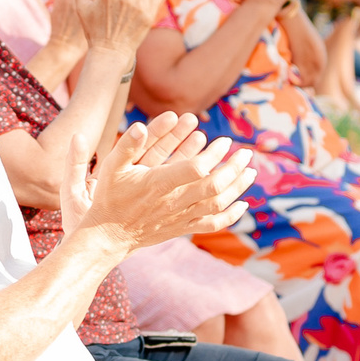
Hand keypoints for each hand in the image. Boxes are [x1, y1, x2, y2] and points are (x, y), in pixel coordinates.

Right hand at [72, 112, 257, 252]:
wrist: (108, 235)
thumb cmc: (110, 196)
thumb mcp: (112, 167)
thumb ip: (127, 145)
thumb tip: (141, 126)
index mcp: (158, 184)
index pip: (196, 169)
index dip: (214, 154)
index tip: (223, 141)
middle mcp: (173, 202)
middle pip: (214, 185)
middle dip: (234, 168)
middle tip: (246, 153)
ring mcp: (180, 217)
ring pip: (217, 204)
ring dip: (238, 187)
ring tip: (250, 172)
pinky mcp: (183, 228)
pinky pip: (212, 224)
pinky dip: (231, 215)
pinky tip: (242, 204)